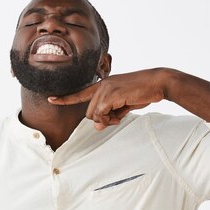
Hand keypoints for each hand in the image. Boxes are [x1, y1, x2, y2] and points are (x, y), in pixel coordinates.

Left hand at [47, 68, 167, 129]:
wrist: (158, 82)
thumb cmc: (143, 92)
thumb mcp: (124, 106)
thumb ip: (110, 115)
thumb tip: (98, 127)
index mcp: (103, 85)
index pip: (80, 93)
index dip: (65, 98)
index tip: (51, 99)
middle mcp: (101, 85)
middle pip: (89, 113)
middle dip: (102, 120)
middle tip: (118, 117)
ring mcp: (105, 89)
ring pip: (94, 115)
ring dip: (107, 120)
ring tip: (122, 113)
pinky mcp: (110, 94)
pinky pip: (101, 114)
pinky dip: (110, 119)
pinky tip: (122, 113)